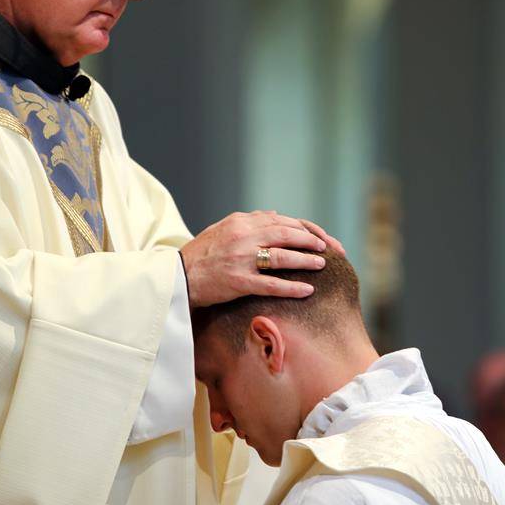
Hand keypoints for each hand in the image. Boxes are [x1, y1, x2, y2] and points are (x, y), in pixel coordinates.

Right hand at [180, 210, 345, 307]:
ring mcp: (240, 259)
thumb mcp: (222, 228)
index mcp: (241, 221)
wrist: (176, 277)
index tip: (321, 238)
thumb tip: (275, 214)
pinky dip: (291, 287)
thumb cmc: (201, 254)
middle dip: (311, 241)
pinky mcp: (237, 282)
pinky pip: (270, 285)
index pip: (281, 221)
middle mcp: (242, 236)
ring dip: (306, 261)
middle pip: (286, 234)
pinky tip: (307, 290)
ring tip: (322, 265)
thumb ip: (249, 221)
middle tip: (328, 249)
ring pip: (282, 257)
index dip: (305, 229)